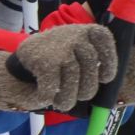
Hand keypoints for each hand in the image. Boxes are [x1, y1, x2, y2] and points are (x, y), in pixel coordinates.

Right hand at [0, 24, 117, 112]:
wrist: (24, 54)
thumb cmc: (58, 57)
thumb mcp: (77, 52)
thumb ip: (93, 64)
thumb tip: (108, 94)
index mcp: (88, 31)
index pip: (105, 43)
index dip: (109, 63)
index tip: (104, 78)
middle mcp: (75, 35)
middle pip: (91, 68)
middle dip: (87, 89)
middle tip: (81, 97)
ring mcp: (60, 48)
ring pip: (73, 81)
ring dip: (67, 98)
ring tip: (64, 104)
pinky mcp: (44, 62)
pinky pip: (53, 87)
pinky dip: (48, 97)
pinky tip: (46, 98)